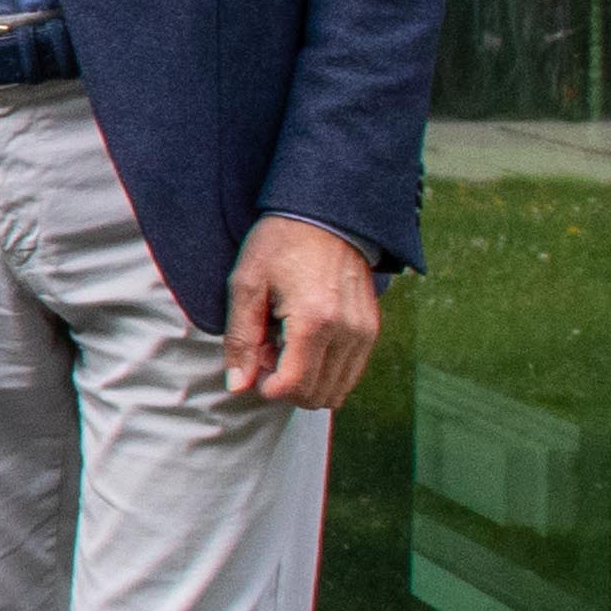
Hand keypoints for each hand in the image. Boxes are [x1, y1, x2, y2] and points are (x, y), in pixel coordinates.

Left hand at [226, 213, 384, 410]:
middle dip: (286, 384)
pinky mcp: (372, 329)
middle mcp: (348, 332)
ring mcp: (365, 332)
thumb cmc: (280, 244)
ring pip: (336, 389)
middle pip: (316, 395)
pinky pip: (350, 372)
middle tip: (267, 350)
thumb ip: (240, 340)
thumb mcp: (246, 285)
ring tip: (286, 345)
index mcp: (314, 321)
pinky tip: (306, 342)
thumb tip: (238, 386)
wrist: (325, 216)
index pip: (294, 386)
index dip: (267, 387)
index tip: (254, 362)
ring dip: (307, 379)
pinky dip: (325, 370)